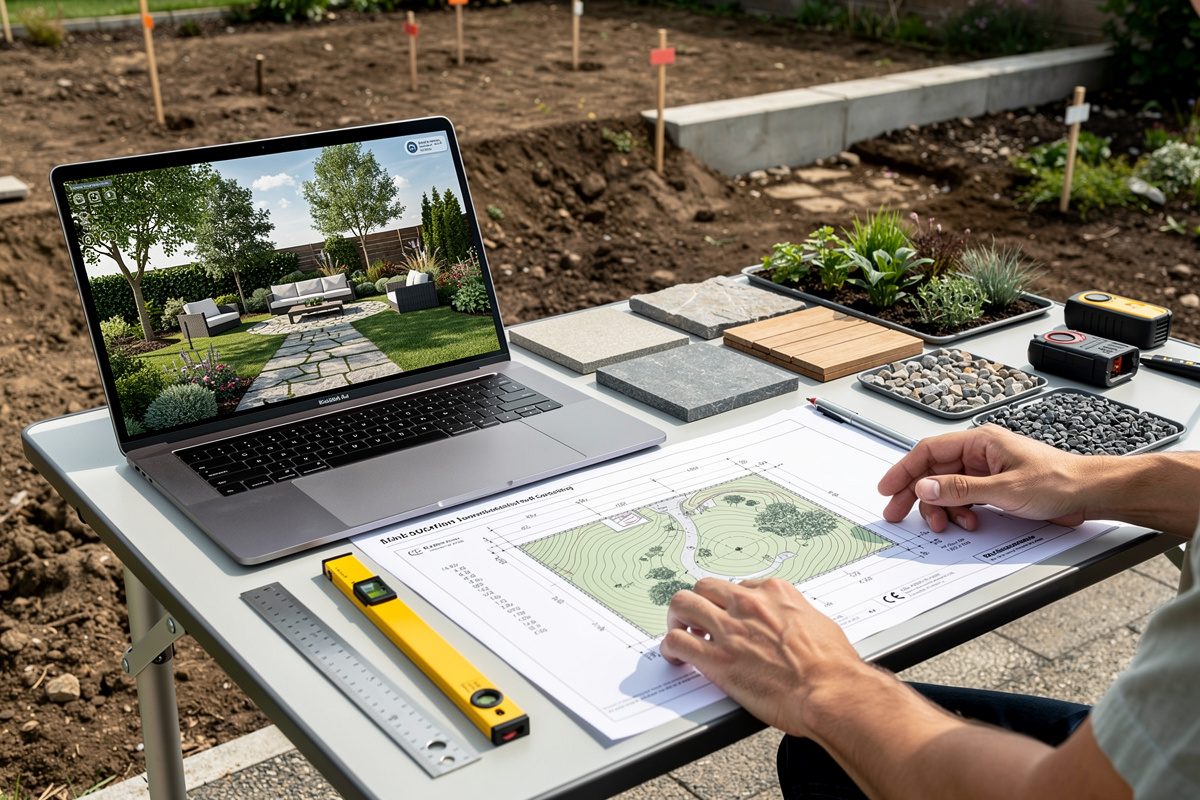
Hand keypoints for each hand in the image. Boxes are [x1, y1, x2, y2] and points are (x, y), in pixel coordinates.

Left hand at [660, 577, 870, 736]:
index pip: (737, 587)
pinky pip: (678, 642)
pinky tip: (677, 657)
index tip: (728, 616)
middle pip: (704, 588)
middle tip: (697, 620)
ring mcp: (730, 629)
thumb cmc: (833, 665)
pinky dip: (671, 647)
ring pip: (683, 605)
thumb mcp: (819, 623)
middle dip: (698, 603)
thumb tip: (793, 625)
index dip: (728, 604)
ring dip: (677, 618)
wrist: (830, 692)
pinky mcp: (717, 659)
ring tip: (680, 632)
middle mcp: (748, 604)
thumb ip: (796, 617)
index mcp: (774, 593)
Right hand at [877, 424, 1093, 532]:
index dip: (904, 469)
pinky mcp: (994, 488)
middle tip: (898, 513)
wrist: (1089, 494)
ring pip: (947, 489)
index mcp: (980, 442)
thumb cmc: (1059, 481)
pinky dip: (960, 513)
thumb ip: (961, 489)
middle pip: (933, 471)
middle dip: (916, 494)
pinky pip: (964, 499)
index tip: (888, 488)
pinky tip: (969, 523)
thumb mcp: (1005, 489)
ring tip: (947, 525)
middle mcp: (980, 453)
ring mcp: (986, 471)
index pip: (928, 451)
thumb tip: (925, 487)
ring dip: (943, 509)